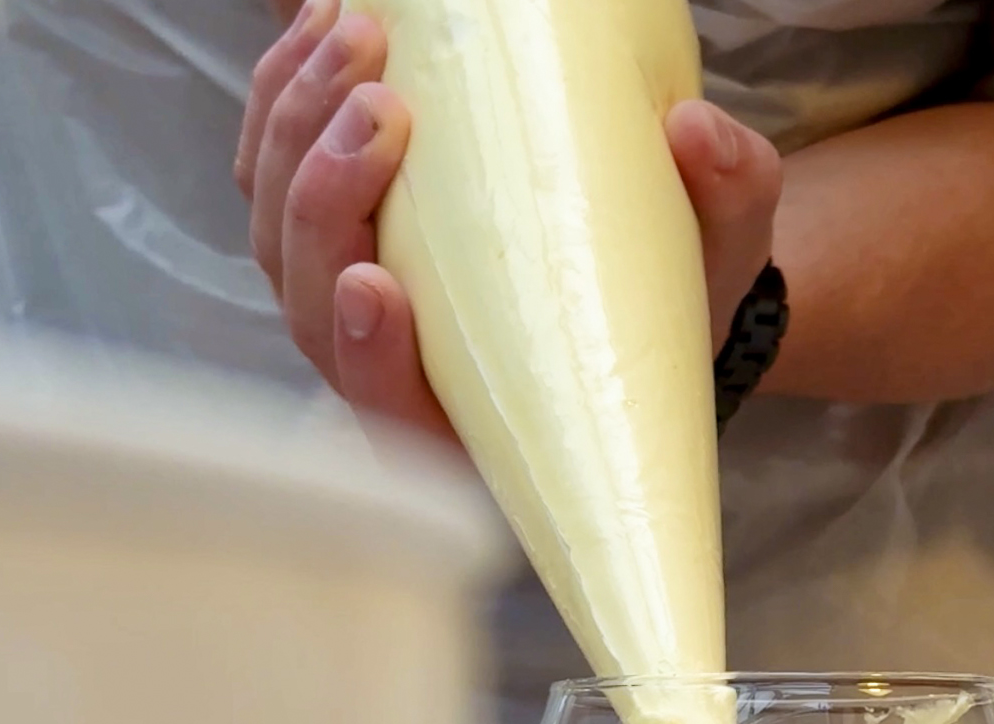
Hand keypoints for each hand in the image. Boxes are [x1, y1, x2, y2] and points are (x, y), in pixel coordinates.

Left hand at [233, 1, 783, 440]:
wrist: (632, 274)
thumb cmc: (667, 297)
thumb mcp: (718, 259)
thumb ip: (722, 200)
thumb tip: (696, 133)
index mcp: (472, 415)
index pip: (391, 409)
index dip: (366, 356)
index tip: (376, 286)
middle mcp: (390, 368)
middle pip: (310, 299)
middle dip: (323, 194)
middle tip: (380, 104)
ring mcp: (344, 298)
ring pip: (277, 226)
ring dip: (293, 124)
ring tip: (350, 34)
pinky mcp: (330, 227)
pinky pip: (271, 170)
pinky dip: (284, 96)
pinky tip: (320, 27)